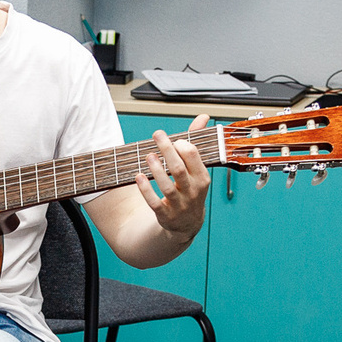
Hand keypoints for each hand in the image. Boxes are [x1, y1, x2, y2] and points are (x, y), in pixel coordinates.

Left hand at [134, 117, 210, 240]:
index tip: (174, 139)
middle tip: (157, 135)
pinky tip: (138, 176)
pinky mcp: (165, 215)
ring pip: (167, 186)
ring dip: (156, 170)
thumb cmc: (191, 189)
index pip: (194, 157)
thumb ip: (196, 143)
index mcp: (202, 178)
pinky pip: (154, 202)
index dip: (182, 145)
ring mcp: (179, 205)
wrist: (187, 224)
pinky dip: (146, 189)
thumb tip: (204, 117)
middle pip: (178, 169)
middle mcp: (192, 192)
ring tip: (148, 156)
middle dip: (167, 150)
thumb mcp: (198, 170)